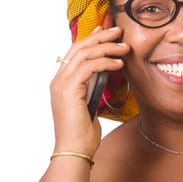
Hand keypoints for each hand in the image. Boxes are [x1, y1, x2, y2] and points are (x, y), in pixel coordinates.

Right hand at [50, 26, 128, 155]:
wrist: (74, 151)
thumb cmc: (82, 133)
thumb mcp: (90, 104)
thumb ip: (93, 87)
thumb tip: (105, 74)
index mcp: (61, 82)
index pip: (75, 52)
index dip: (91, 38)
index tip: (106, 30)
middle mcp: (58, 80)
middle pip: (79, 47)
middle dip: (100, 36)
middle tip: (118, 30)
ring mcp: (61, 84)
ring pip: (84, 54)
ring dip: (107, 47)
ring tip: (124, 47)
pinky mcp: (68, 90)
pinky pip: (89, 67)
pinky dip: (105, 62)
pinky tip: (118, 63)